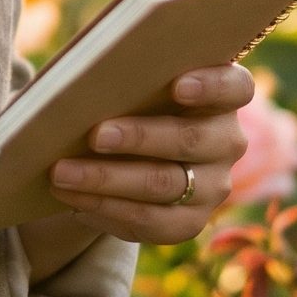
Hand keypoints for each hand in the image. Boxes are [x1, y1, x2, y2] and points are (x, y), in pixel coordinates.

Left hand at [44, 63, 254, 245]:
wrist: (128, 153)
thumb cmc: (128, 99)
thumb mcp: (131, 83)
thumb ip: (123, 74)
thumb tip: (78, 78)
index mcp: (222, 96)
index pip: (234, 87)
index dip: (211, 85)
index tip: (178, 86)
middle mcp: (226, 141)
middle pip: (190, 139)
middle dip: (139, 137)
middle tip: (95, 136)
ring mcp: (213, 186)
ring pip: (163, 184)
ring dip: (107, 178)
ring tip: (62, 172)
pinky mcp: (190, 222)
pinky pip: (150, 220)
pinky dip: (105, 208)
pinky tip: (72, 198)